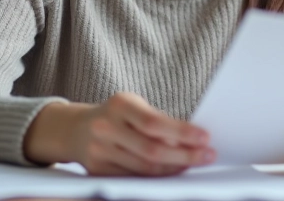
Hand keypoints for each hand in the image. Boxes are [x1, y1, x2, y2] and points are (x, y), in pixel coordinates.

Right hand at [24, 92, 214, 175]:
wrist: (76, 129)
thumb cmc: (117, 115)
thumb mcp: (135, 106)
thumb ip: (158, 121)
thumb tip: (194, 139)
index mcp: (119, 105)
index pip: (154, 122)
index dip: (182, 133)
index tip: (206, 137)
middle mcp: (106, 128)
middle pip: (151, 149)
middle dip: (184, 155)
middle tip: (208, 155)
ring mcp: (99, 151)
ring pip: (144, 168)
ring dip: (174, 168)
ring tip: (195, 163)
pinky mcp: (97, 171)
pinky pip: (134, 178)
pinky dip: (157, 177)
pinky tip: (173, 172)